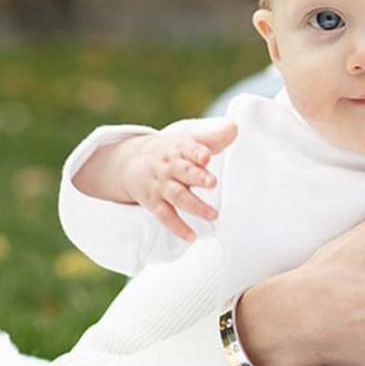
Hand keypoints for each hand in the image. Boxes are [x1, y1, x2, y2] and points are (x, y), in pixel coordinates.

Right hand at [120, 122, 237, 241]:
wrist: (130, 162)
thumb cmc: (170, 151)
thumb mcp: (188, 141)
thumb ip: (213, 138)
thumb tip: (235, 128)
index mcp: (179, 150)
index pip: (189, 149)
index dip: (197, 152)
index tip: (207, 156)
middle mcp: (169, 168)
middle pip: (183, 172)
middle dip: (197, 177)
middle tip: (213, 182)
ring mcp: (161, 186)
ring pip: (177, 196)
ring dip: (194, 205)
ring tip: (214, 215)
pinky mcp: (154, 203)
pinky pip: (165, 216)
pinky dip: (177, 227)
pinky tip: (192, 237)